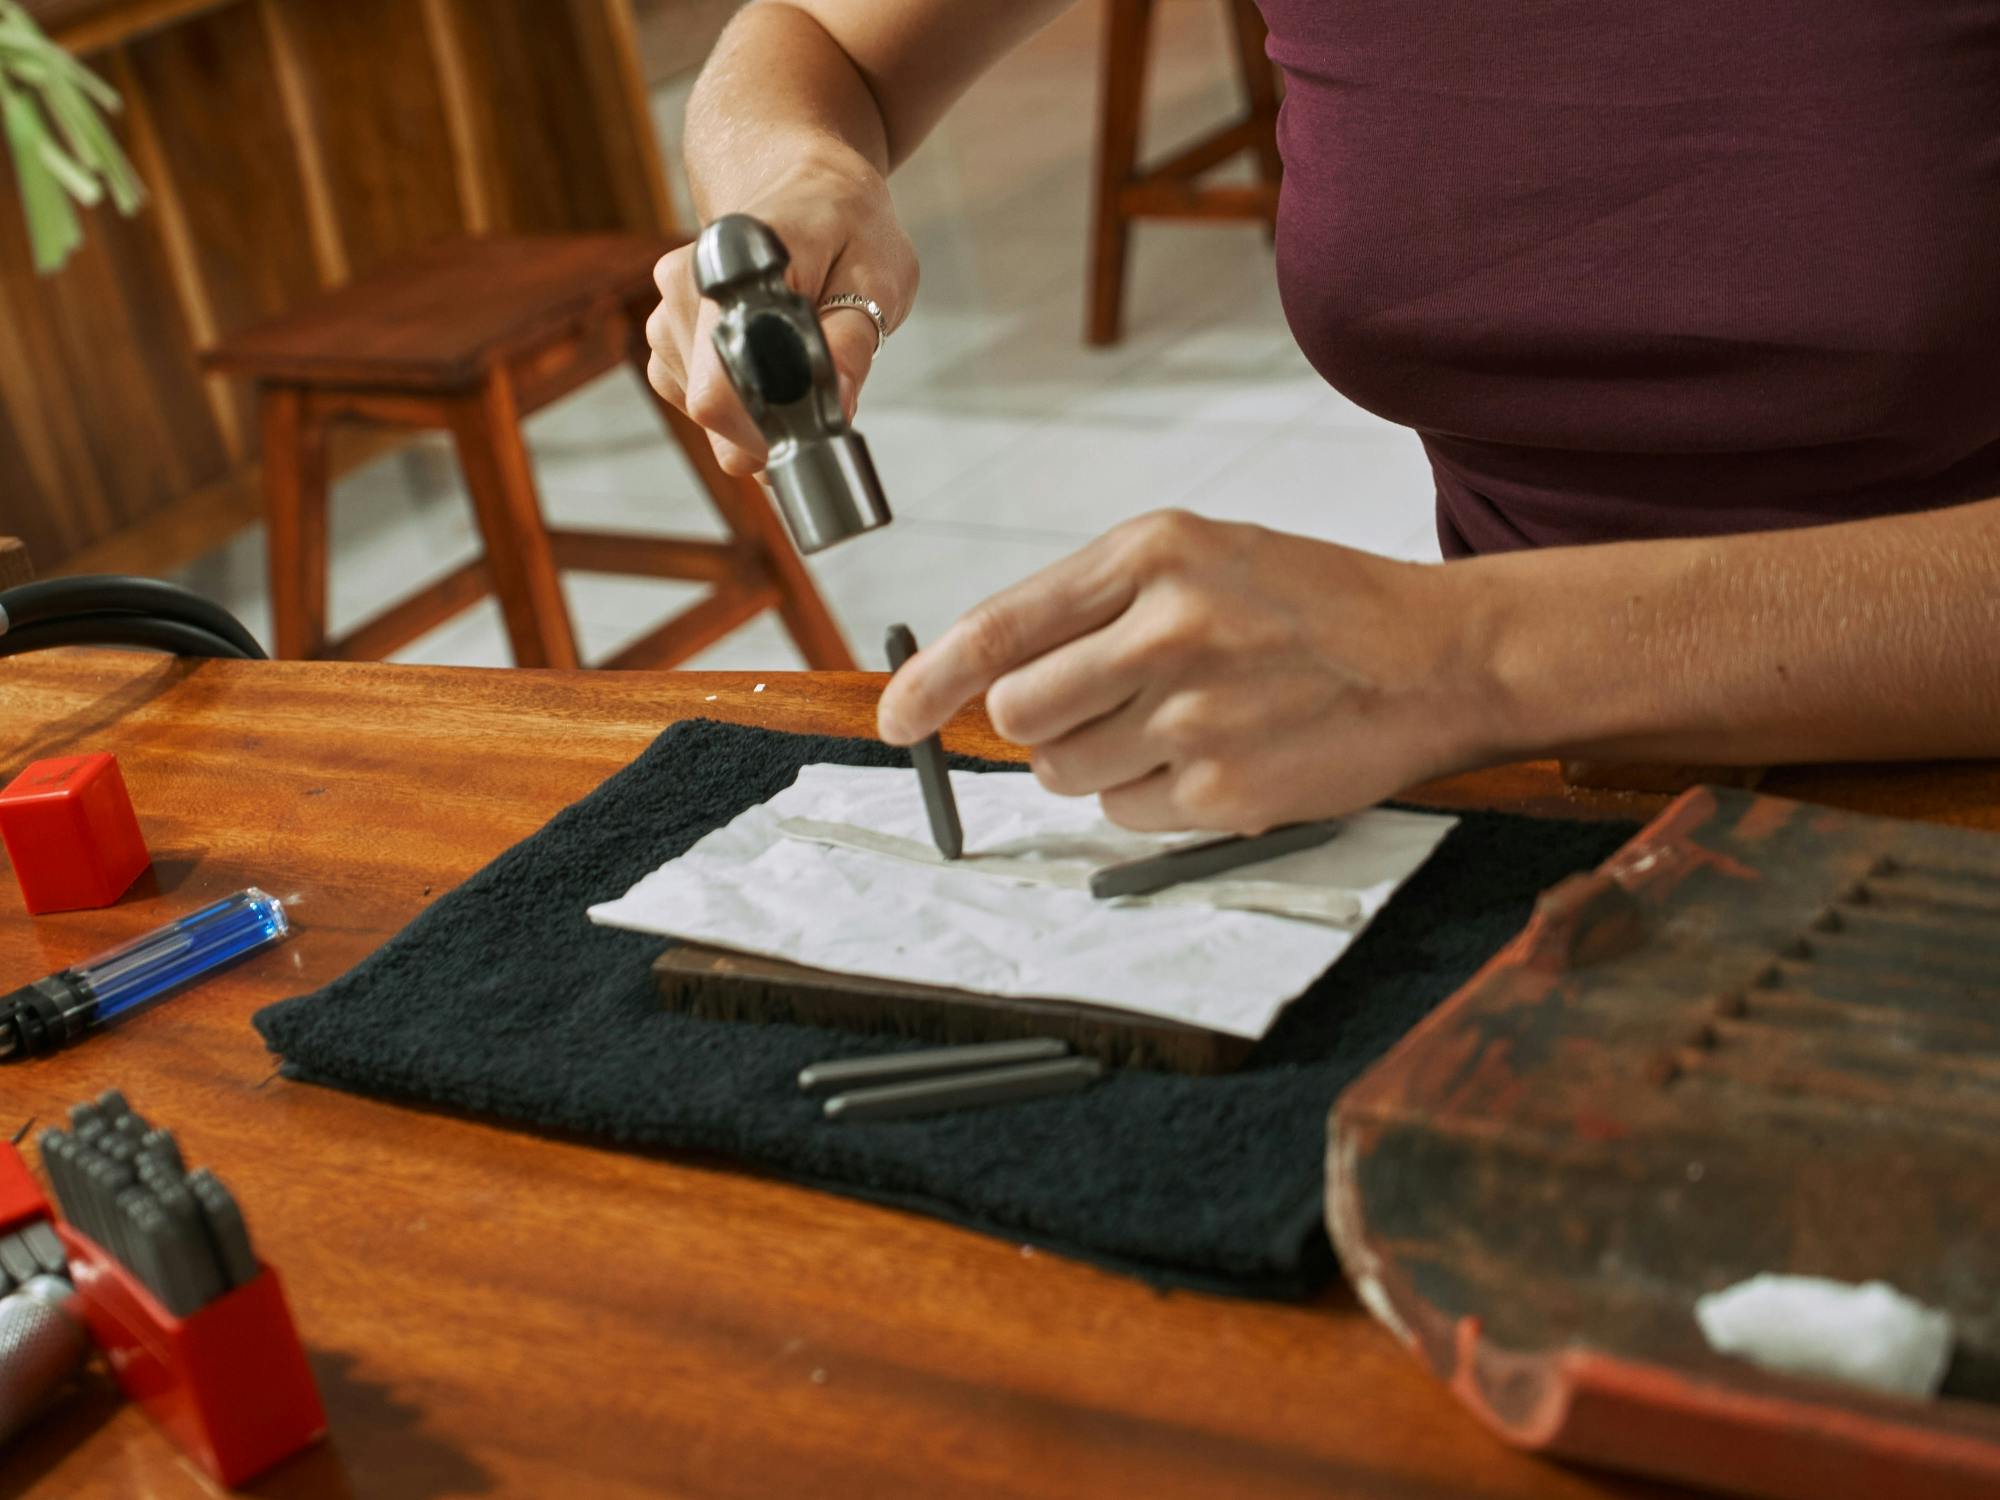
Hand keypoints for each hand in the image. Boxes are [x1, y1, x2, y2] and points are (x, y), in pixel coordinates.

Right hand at [644, 147, 918, 475]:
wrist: (803, 183)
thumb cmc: (848, 226)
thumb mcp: (878, 274)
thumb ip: (852, 341)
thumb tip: (835, 406)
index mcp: (736, 263)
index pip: (722, 386)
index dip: (772, 427)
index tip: (820, 426)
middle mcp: (683, 286)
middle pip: (713, 410)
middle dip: (776, 424)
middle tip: (827, 391)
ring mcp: (665, 312)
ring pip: (707, 415)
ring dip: (761, 412)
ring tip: (800, 359)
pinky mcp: (664, 338)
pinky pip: (698, 403)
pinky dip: (742, 402)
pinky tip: (771, 362)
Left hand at [876, 512, 1509, 830]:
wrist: (1435, 656)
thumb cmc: (1312, 605)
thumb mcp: (1201, 557)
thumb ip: (1091, 604)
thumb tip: (984, 678)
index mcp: (1151, 555)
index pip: (1000, 628)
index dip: (930, 681)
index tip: (896, 716)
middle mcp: (1166, 629)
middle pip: (1019, 715)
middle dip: (1039, 725)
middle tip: (1101, 707)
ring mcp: (1195, 715)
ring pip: (1065, 772)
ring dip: (1096, 762)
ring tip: (1173, 725)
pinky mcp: (1223, 788)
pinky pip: (1126, 815)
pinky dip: (1151, 799)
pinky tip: (1212, 757)